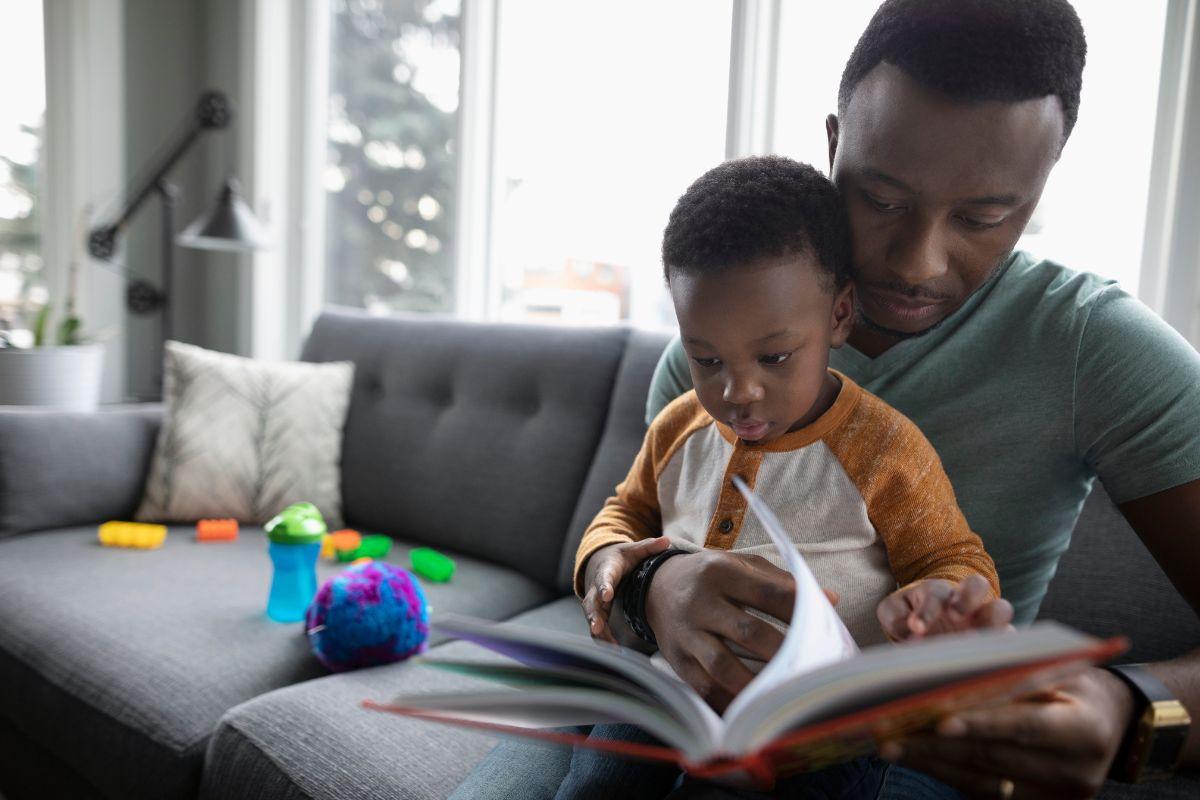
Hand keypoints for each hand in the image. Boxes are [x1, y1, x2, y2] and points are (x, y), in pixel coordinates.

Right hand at [581, 537, 670, 642]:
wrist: (602, 563)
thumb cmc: (621, 558)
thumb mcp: (634, 550)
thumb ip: (649, 547)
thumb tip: (667, 541)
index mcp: (607, 570)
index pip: (604, 578)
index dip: (605, 586)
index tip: (607, 595)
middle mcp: (597, 587)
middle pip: (592, 602)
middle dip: (593, 615)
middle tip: (596, 627)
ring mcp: (595, 602)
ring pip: (592, 618)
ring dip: (598, 632)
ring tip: (609, 646)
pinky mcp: (598, 613)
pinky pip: (598, 627)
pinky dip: (603, 639)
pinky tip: (614, 650)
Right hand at [643, 549, 837, 712]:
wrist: (655, 586)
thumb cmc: (711, 576)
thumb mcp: (741, 565)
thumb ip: (783, 581)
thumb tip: (831, 600)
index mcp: (720, 572)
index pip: (767, 592)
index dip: (798, 610)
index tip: (823, 624)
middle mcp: (700, 602)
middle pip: (748, 631)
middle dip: (784, 652)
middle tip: (812, 667)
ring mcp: (686, 633)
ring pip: (723, 665)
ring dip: (757, 684)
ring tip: (785, 694)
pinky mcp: (676, 659)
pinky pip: (704, 687)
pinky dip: (730, 701)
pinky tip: (754, 708)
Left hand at [877, 575, 1013, 640]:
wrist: (928, 628)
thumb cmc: (909, 616)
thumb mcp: (894, 613)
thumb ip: (896, 617)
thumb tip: (912, 633)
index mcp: (937, 591)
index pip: (937, 593)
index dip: (928, 609)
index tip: (916, 628)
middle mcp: (964, 600)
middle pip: (977, 584)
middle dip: (967, 599)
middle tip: (954, 617)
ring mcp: (984, 618)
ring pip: (1002, 609)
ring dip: (993, 623)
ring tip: (975, 642)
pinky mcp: (997, 639)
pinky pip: (1010, 641)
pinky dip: (1004, 649)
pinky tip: (989, 664)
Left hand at [880, 666, 1135, 798]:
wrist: (1111, 724)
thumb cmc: (1074, 685)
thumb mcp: (1056, 671)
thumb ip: (1012, 673)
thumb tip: (948, 669)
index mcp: (1084, 730)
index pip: (1023, 726)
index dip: (982, 724)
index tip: (939, 721)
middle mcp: (1073, 772)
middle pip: (993, 758)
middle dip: (937, 745)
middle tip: (890, 730)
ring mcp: (1054, 797)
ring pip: (982, 781)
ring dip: (931, 762)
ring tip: (889, 745)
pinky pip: (984, 792)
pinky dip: (946, 772)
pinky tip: (915, 757)